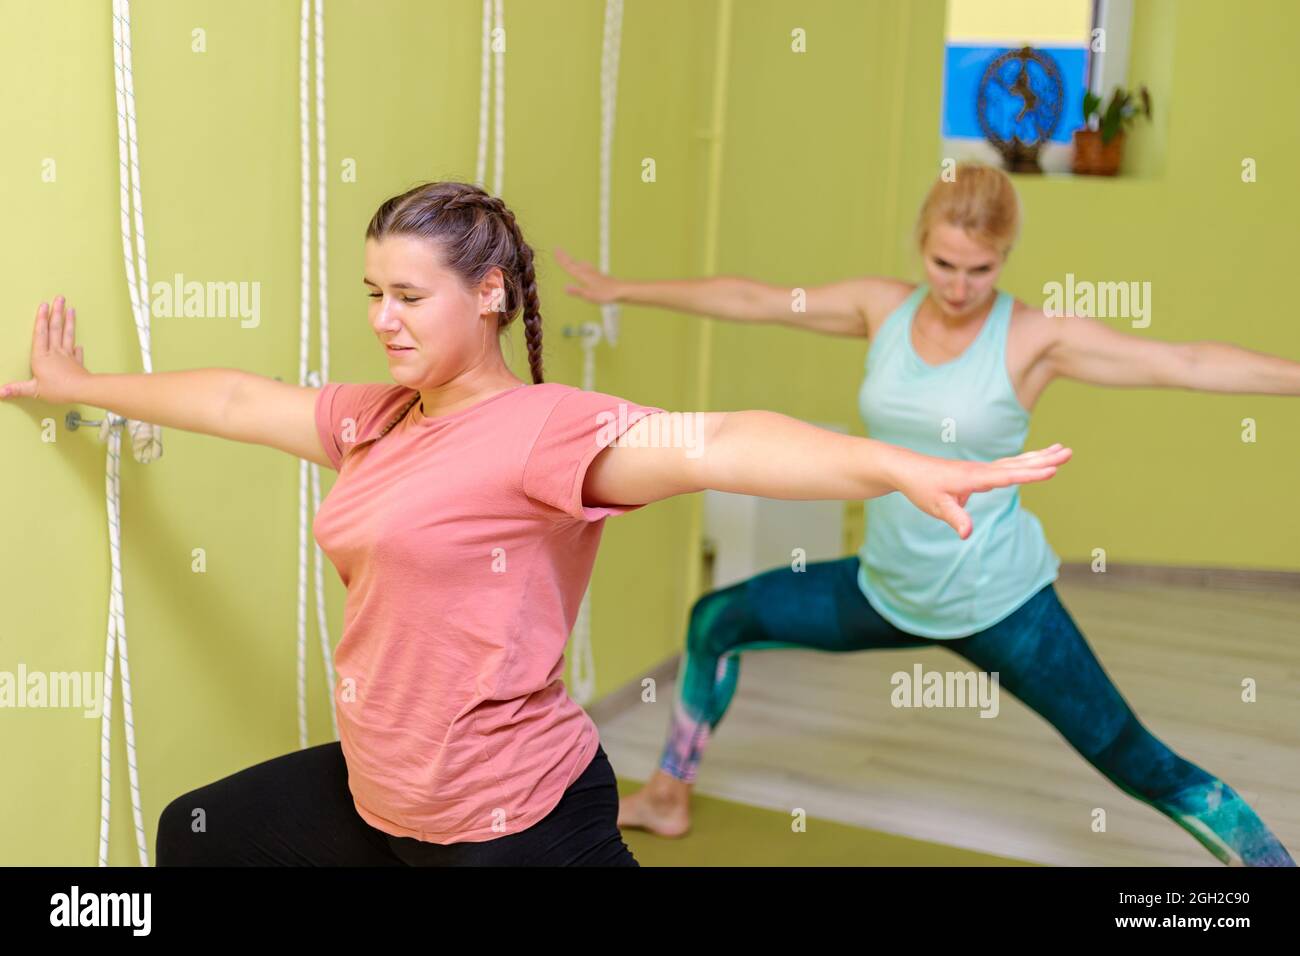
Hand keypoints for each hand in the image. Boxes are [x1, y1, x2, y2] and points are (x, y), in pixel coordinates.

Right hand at [1, 297, 89, 405]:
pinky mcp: (77, 364)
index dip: (41, 319)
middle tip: (60, 299)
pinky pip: (77, 353)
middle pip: (55, 329)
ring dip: (69, 322)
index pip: (40, 333)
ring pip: (68, 335)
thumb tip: (0, 392)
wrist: (82, 390)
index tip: (44, 305)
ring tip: (71, 310)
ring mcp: (68, 356)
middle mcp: (55, 353)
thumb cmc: (59, 389)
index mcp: (42, 356)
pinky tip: (79, 344)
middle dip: (56, 313)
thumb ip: (17, 389)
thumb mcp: (34, 390)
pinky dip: (78, 348)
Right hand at [555, 247, 621, 303]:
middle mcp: (588, 273)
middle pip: (574, 263)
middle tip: (558, 249)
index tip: (555, 250)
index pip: (569, 266)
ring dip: (573, 261)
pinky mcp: (599, 276)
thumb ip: (577, 291)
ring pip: (581, 265)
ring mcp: (594, 274)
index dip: (562, 259)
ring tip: (569, 257)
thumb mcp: (590, 295)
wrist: (622, 290)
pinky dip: (583, 265)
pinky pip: (588, 268)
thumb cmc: (607, 294)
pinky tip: (585, 265)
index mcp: (583, 277)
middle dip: (565, 257)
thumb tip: (564, 287)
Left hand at [895, 443, 1072, 538]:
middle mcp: (981, 470)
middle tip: (1069, 452)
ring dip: (1039, 456)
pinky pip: (1008, 465)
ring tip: (1062, 448)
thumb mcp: (936, 507)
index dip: (1030, 474)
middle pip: (1018, 464)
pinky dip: (1025, 461)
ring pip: (1016, 461)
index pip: (1007, 476)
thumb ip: (955, 518)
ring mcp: (981, 469)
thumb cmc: (922, 488)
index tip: (1053, 470)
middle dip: (1044, 459)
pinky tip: (1036, 459)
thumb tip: (967, 534)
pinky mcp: (979, 471)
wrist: (907, 470)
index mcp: (973, 478)